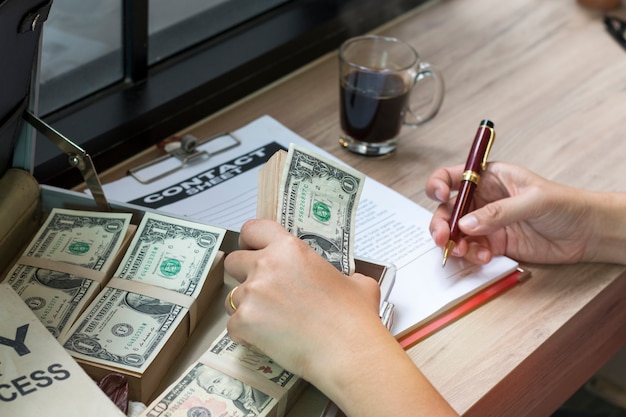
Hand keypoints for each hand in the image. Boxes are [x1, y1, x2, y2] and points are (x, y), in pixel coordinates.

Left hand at [224, 219, 457, 415]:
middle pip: (233, 261)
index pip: (253, 229)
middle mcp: (266, 265)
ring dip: (246, 307)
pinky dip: (245, 334)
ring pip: (232, 297)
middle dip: (242, 274)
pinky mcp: (244, 321)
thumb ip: (346, 276)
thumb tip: (351, 282)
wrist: (347, 350)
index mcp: (290, 248)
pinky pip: (233, 326)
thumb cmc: (354, 317)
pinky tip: (266, 341)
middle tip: (260, 290)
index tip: (251, 249)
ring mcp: (252, 293)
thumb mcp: (358, 283)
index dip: (249, 240)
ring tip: (269, 323)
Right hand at [426, 162, 598, 264]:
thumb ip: (498, 212)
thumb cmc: (565, 204)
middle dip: (441, 223)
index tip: (440, 197)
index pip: (453, 176)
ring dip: (454, 242)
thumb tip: (467, 223)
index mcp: (489, 177)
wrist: (586, 233)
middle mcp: (483, 199)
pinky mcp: (494, 243)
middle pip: (448, 208)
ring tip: (464, 251)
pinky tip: (484, 257)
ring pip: (456, 232)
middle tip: (443, 237)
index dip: (439, 185)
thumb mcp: (533, 200)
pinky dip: (472, 255)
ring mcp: (487, 222)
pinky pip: (472, 249)